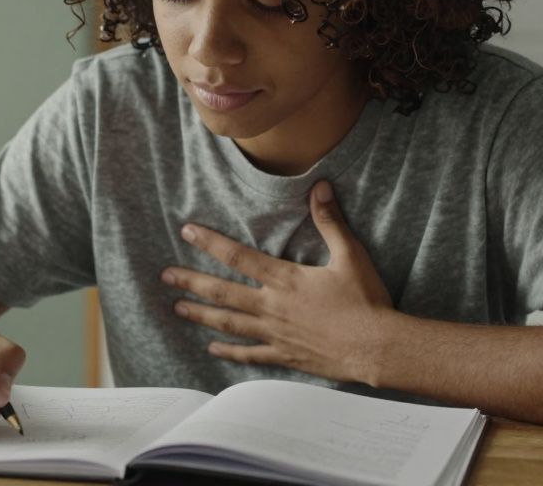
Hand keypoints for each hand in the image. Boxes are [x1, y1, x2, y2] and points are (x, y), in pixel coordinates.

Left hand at [160, 180, 397, 383]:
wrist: (377, 347)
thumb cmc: (366, 301)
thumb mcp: (350, 255)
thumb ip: (330, 222)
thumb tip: (320, 187)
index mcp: (285, 279)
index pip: (238, 257)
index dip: (210, 242)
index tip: (187, 232)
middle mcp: (273, 306)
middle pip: (222, 292)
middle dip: (191, 281)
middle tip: (165, 276)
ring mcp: (275, 333)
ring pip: (229, 323)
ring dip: (201, 314)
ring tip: (177, 307)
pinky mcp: (284, 355)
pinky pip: (250, 354)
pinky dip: (229, 352)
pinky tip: (212, 349)